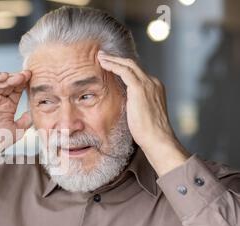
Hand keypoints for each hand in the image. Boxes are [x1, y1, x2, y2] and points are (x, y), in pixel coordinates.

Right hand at [0, 71, 31, 175]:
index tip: (33, 79)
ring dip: (9, 78)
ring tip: (19, 77)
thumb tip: (34, 113)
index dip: (24, 84)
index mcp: (7, 106)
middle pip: (9, 84)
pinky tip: (4, 77)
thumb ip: (26, 121)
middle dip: (18, 79)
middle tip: (27, 75)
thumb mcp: (16, 131)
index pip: (17, 91)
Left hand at [97, 51, 189, 175]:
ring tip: (100, 56)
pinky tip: (103, 64)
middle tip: (103, 55)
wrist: (158, 138)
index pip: (137, 73)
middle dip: (116, 58)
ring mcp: (148, 84)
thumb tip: (126, 106)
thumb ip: (136, 105)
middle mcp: (153, 83)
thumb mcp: (142, 114)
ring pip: (128, 65)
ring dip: (112, 59)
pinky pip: (124, 71)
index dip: (123, 67)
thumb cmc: (149, 133)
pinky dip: (113, 65)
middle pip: (133, 65)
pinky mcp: (140, 88)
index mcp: (155, 88)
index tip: (111, 65)